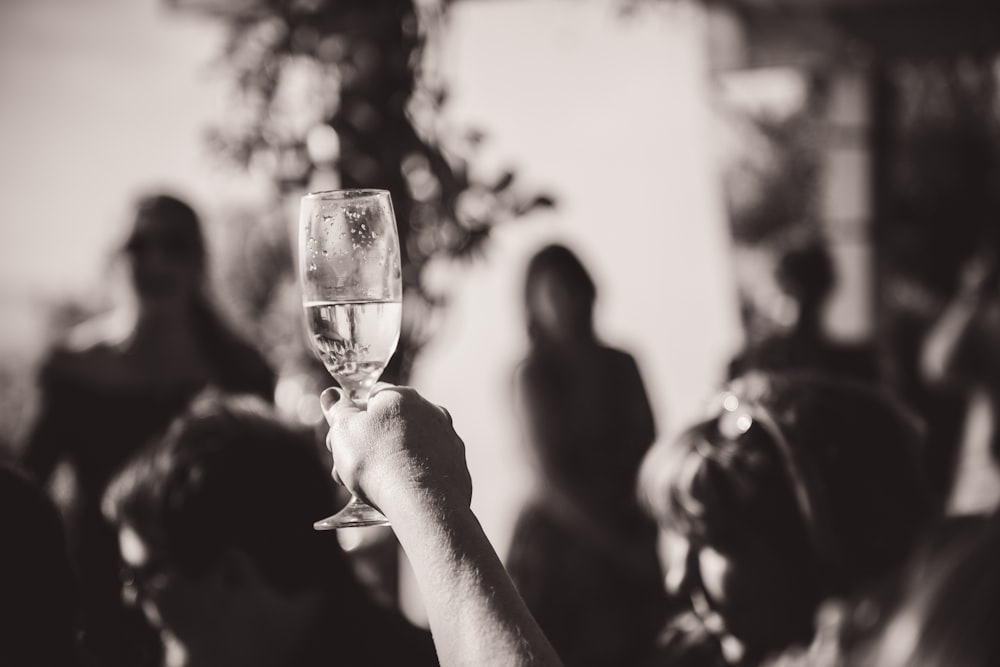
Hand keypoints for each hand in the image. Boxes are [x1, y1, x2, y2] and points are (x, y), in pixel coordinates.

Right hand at [321, 383, 471, 517]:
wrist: (422, 503)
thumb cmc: (377, 462)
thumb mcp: (344, 432)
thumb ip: (338, 410)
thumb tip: (332, 395)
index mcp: (402, 397)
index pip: (372, 396)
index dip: (352, 417)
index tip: (341, 440)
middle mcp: (431, 412)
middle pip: (391, 423)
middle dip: (369, 443)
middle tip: (349, 469)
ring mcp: (448, 439)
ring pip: (410, 446)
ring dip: (390, 460)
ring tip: (371, 488)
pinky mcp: (458, 466)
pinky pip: (428, 467)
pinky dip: (414, 476)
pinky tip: (401, 493)